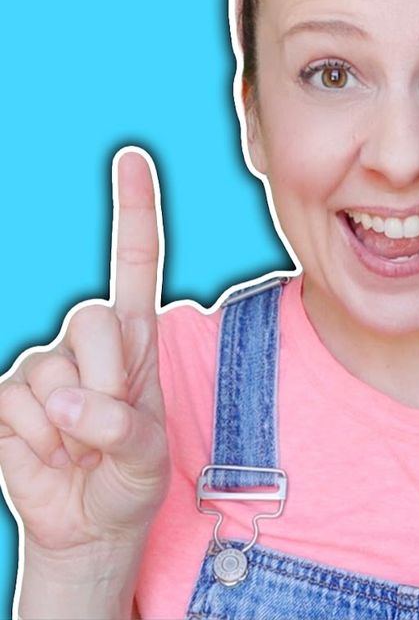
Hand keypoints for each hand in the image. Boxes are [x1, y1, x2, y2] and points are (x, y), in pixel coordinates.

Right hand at [0, 149, 168, 558]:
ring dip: (66, 424)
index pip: (135, 263)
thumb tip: (65, 400)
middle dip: (104, 379)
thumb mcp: (146, 454)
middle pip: (92, 318)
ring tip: (79, 448)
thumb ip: (119, 425)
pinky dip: (33, 440)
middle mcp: (89, 341)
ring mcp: (44, 365)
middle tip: (107, 427)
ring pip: (49, 370)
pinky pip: (13, 405)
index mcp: (135, 339)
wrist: (89, 521)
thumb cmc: (130, 479)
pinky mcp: (8, 395)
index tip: (132, 156)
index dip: (134, 210)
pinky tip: (47, 453)